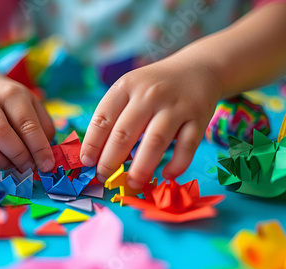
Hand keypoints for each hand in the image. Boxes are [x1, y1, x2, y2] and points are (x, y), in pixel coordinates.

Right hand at [0, 73, 54, 179]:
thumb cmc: (10, 102)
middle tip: (28, 167)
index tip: (46, 166)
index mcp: (11, 94)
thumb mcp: (32, 105)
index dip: (38, 148)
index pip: (26, 124)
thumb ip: (43, 128)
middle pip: (0, 132)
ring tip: (10, 167)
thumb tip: (45, 158)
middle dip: (18, 156)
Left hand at [80, 60, 222, 187]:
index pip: (102, 119)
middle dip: (110, 161)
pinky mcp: (198, 119)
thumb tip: (97, 155)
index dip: (92, 143)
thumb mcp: (130, 90)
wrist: (198, 69)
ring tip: (132, 183)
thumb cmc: (155, 86)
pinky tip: (166, 175)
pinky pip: (187, 147)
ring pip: (154, 142)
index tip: (87, 162)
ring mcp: (175, 107)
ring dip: (140, 168)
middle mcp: (149, 95)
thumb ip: (114, 116)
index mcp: (126, 87)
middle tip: (103, 177)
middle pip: (124, 134)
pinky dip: (177, 164)